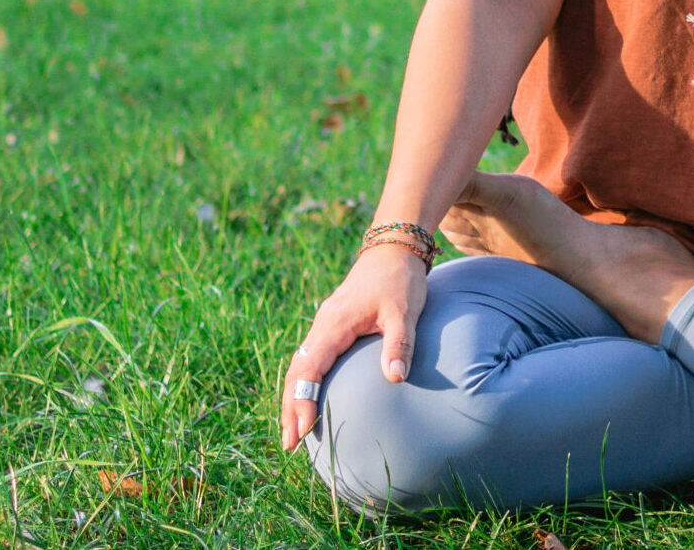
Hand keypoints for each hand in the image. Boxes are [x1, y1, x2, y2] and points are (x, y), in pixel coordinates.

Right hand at [278, 243, 429, 450]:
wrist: (394, 250)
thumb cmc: (400, 280)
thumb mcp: (404, 311)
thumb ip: (399, 343)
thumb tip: (396, 378)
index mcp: (334, 324)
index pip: (309, 369)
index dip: (303, 401)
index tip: (303, 430)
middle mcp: (322, 326)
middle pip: (296, 372)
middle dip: (290, 408)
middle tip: (289, 444)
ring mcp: (324, 325)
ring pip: (300, 367)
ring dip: (294, 397)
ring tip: (294, 431)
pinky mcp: (332, 326)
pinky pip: (311, 359)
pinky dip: (305, 383)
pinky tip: (309, 400)